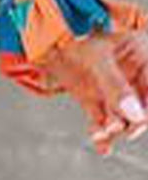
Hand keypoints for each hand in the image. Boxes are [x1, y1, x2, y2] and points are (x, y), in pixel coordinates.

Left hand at [38, 29, 147, 154]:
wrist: (41, 33)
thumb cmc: (72, 32)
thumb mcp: (97, 56)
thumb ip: (116, 85)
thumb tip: (136, 115)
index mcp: (139, 55)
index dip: (147, 108)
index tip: (139, 121)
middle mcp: (129, 75)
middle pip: (141, 107)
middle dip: (132, 122)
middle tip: (119, 129)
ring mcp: (112, 88)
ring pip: (122, 117)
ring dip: (115, 129)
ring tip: (102, 136)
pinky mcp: (94, 99)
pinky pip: (102, 120)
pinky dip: (102, 134)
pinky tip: (102, 146)